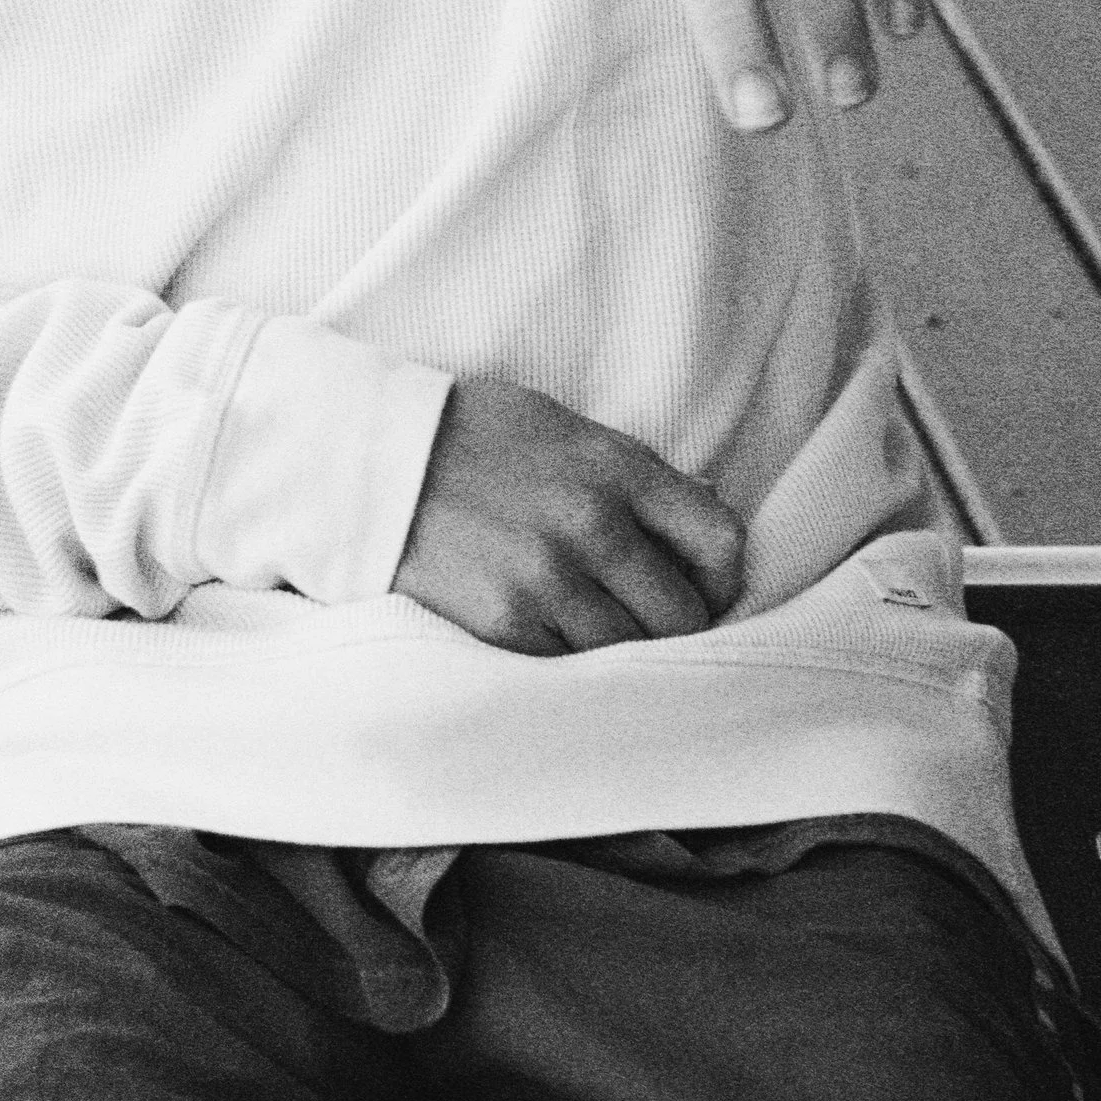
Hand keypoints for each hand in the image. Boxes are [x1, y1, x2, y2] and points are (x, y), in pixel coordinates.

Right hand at [392, 374, 744, 652]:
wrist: (374, 460)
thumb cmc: (474, 436)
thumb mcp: (566, 430)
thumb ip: (635, 475)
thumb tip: (706, 509)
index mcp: (616, 467)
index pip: (721, 540)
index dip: (726, 579)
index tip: (706, 589)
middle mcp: (592, 523)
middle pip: (683, 615)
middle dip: (676, 628)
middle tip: (653, 627)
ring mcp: (548, 578)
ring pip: (629, 654)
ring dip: (623, 654)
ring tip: (599, 636)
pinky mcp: (506, 624)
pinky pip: (571, 671)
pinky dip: (572, 666)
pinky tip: (554, 640)